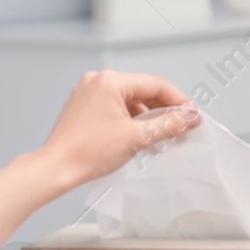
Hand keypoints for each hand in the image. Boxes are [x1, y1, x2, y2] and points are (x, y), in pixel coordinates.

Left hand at [37, 70, 201, 188]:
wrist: (56, 169)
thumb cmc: (88, 153)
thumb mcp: (137, 138)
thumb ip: (168, 125)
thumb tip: (189, 118)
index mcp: (109, 81)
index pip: (155, 84)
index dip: (178, 100)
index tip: (192, 116)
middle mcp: (97, 81)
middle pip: (142, 90)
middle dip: (163, 110)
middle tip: (181, 127)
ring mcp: (88, 92)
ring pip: (129, 100)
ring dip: (147, 117)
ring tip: (162, 137)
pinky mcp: (83, 105)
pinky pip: (115, 107)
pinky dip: (130, 119)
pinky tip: (140, 136)